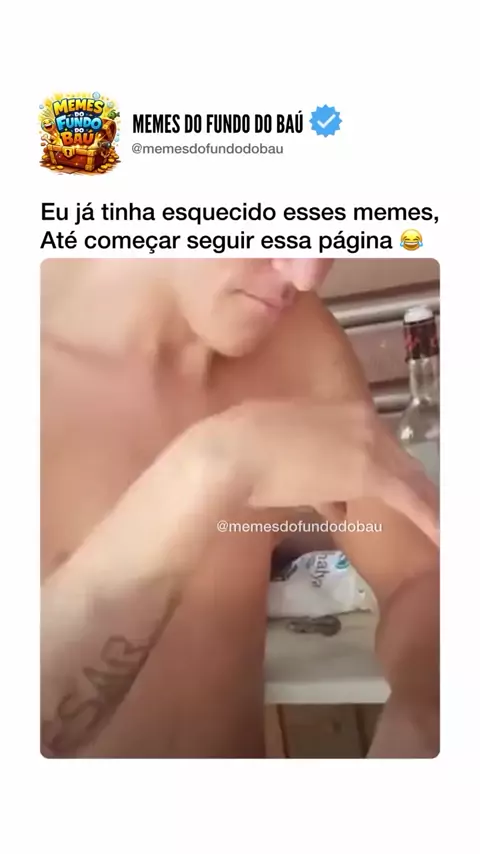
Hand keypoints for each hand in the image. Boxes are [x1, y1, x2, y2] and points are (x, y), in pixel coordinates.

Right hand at [219, 399, 438, 544]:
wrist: (234, 452)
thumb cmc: (243, 448)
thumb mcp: (283, 450)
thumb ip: (313, 469)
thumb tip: (333, 502)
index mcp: (342, 408)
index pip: (377, 443)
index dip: (383, 469)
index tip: (385, 489)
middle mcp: (362, 420)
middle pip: (397, 459)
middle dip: (406, 487)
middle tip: (416, 511)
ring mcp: (368, 444)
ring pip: (406, 477)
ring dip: (418, 502)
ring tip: (431, 523)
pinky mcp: (370, 473)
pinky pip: (410, 497)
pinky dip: (427, 517)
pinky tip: (439, 534)